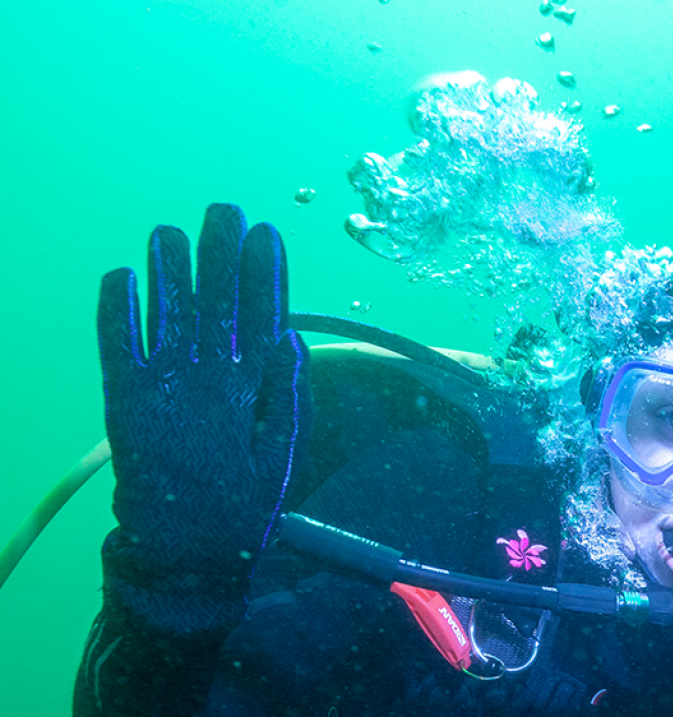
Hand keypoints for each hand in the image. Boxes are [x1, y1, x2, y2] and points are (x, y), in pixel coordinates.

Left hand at [98, 204, 310, 585]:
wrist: (188, 550)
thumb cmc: (241, 499)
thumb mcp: (282, 450)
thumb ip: (286, 393)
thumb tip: (288, 336)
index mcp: (250, 390)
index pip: (261, 316)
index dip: (263, 272)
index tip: (265, 233)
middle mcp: (208, 381)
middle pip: (215, 303)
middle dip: (218, 252)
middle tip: (221, 209)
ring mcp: (165, 389)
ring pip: (168, 314)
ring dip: (167, 271)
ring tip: (166, 231)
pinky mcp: (125, 403)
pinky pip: (118, 345)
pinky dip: (116, 309)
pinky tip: (119, 275)